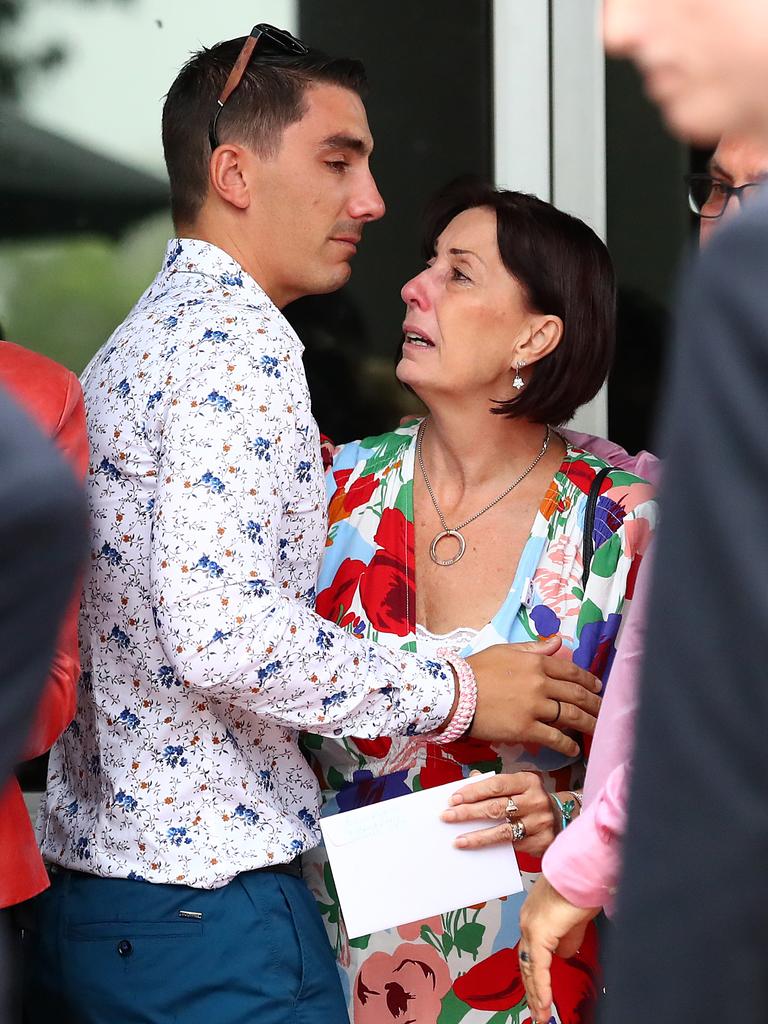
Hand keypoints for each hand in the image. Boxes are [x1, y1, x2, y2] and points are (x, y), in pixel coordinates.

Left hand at [441, 771, 557, 855]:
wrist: (563, 818)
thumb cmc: (531, 799)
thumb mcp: (518, 785)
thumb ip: (495, 784)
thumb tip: (469, 780)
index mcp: (528, 781)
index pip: (496, 785)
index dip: (473, 791)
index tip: (453, 799)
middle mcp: (536, 800)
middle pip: (496, 807)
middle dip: (468, 813)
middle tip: (447, 817)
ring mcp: (540, 823)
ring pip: (502, 831)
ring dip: (477, 836)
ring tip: (458, 840)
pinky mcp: (541, 842)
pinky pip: (512, 846)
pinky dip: (493, 847)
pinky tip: (478, 849)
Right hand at [467, 637, 601, 756]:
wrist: (455, 693)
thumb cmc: (476, 670)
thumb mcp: (505, 651)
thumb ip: (534, 648)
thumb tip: (558, 641)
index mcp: (536, 662)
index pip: (571, 671)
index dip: (589, 680)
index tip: (598, 688)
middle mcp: (540, 683)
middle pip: (577, 694)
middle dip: (595, 704)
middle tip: (604, 711)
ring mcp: (535, 707)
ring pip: (572, 717)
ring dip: (589, 724)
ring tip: (598, 730)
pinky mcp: (526, 729)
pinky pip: (555, 738)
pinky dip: (568, 745)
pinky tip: (575, 749)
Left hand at [518, 875, 599, 1023]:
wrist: (581, 872)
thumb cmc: (580, 886)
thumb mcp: (573, 920)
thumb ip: (567, 937)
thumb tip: (564, 953)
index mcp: (534, 917)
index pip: (530, 954)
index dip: (534, 976)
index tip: (537, 994)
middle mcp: (527, 921)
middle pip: (526, 964)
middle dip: (532, 991)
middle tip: (537, 1012)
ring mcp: (530, 926)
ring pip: (529, 967)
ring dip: (535, 994)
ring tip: (540, 1014)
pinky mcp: (539, 931)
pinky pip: (538, 966)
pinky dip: (542, 987)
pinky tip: (545, 1002)